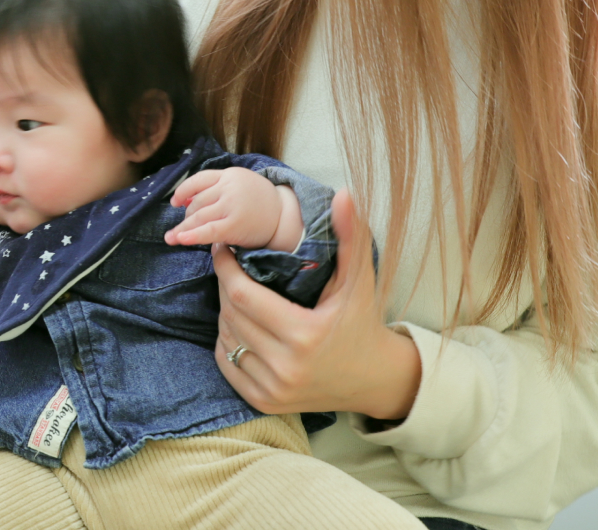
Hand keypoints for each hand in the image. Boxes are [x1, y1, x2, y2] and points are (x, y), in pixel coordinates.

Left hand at [165, 168, 302, 251]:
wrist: (286, 215)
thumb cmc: (260, 202)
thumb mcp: (241, 185)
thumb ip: (217, 188)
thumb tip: (185, 199)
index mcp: (230, 174)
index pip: (199, 179)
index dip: (183, 191)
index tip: (174, 202)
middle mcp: (229, 187)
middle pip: (197, 201)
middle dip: (186, 216)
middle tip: (182, 227)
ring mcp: (232, 205)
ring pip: (199, 216)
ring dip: (183, 228)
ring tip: (172, 238)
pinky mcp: (235, 224)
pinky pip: (208, 230)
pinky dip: (192, 235)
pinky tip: (180, 240)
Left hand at [212, 190, 421, 420]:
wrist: (374, 379)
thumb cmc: (363, 322)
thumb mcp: (360, 281)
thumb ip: (351, 236)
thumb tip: (345, 194)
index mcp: (305, 335)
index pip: (244, 296)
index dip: (226, 268)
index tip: (223, 248)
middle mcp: (286, 367)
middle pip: (232, 316)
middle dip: (226, 287)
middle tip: (232, 268)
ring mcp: (273, 389)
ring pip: (225, 339)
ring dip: (225, 313)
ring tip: (238, 294)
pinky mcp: (264, 403)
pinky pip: (227, 364)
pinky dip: (227, 341)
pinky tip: (241, 325)